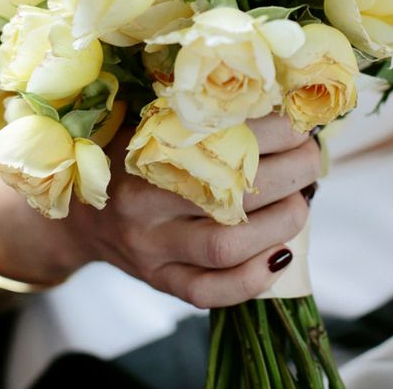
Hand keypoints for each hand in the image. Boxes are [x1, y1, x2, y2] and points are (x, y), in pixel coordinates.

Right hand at [59, 113, 319, 307]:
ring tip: (301, 204)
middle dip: (292, 172)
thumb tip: (278, 102)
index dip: (274, 130)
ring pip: (225, 245)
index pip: (220, 134)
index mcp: (142, 146)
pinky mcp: (158, 280)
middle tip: (311, 159)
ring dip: (281, 224)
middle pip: (230, 190)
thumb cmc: (129, 159)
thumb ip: (195, 113)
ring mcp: (149, 247)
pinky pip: (209, 291)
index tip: (299, 123)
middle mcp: (142, 200)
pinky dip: (254, 278)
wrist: (81, 216)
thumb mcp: (148, 123)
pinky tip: (281, 256)